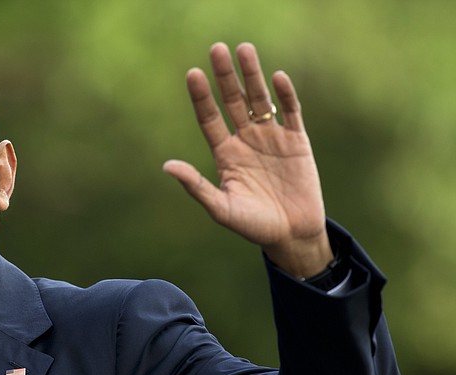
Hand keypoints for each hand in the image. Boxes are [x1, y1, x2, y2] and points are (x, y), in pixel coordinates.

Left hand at [163, 42, 332, 277]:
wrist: (291, 235)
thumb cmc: (253, 225)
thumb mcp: (221, 208)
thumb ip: (196, 186)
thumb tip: (167, 166)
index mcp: (225, 154)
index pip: (209, 118)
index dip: (201, 97)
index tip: (193, 74)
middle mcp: (246, 140)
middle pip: (233, 101)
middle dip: (225, 76)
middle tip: (216, 48)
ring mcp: (272, 138)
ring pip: (260, 99)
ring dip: (253, 76)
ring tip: (244, 50)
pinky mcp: (297, 141)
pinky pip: (291, 112)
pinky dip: (285, 95)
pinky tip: (277, 78)